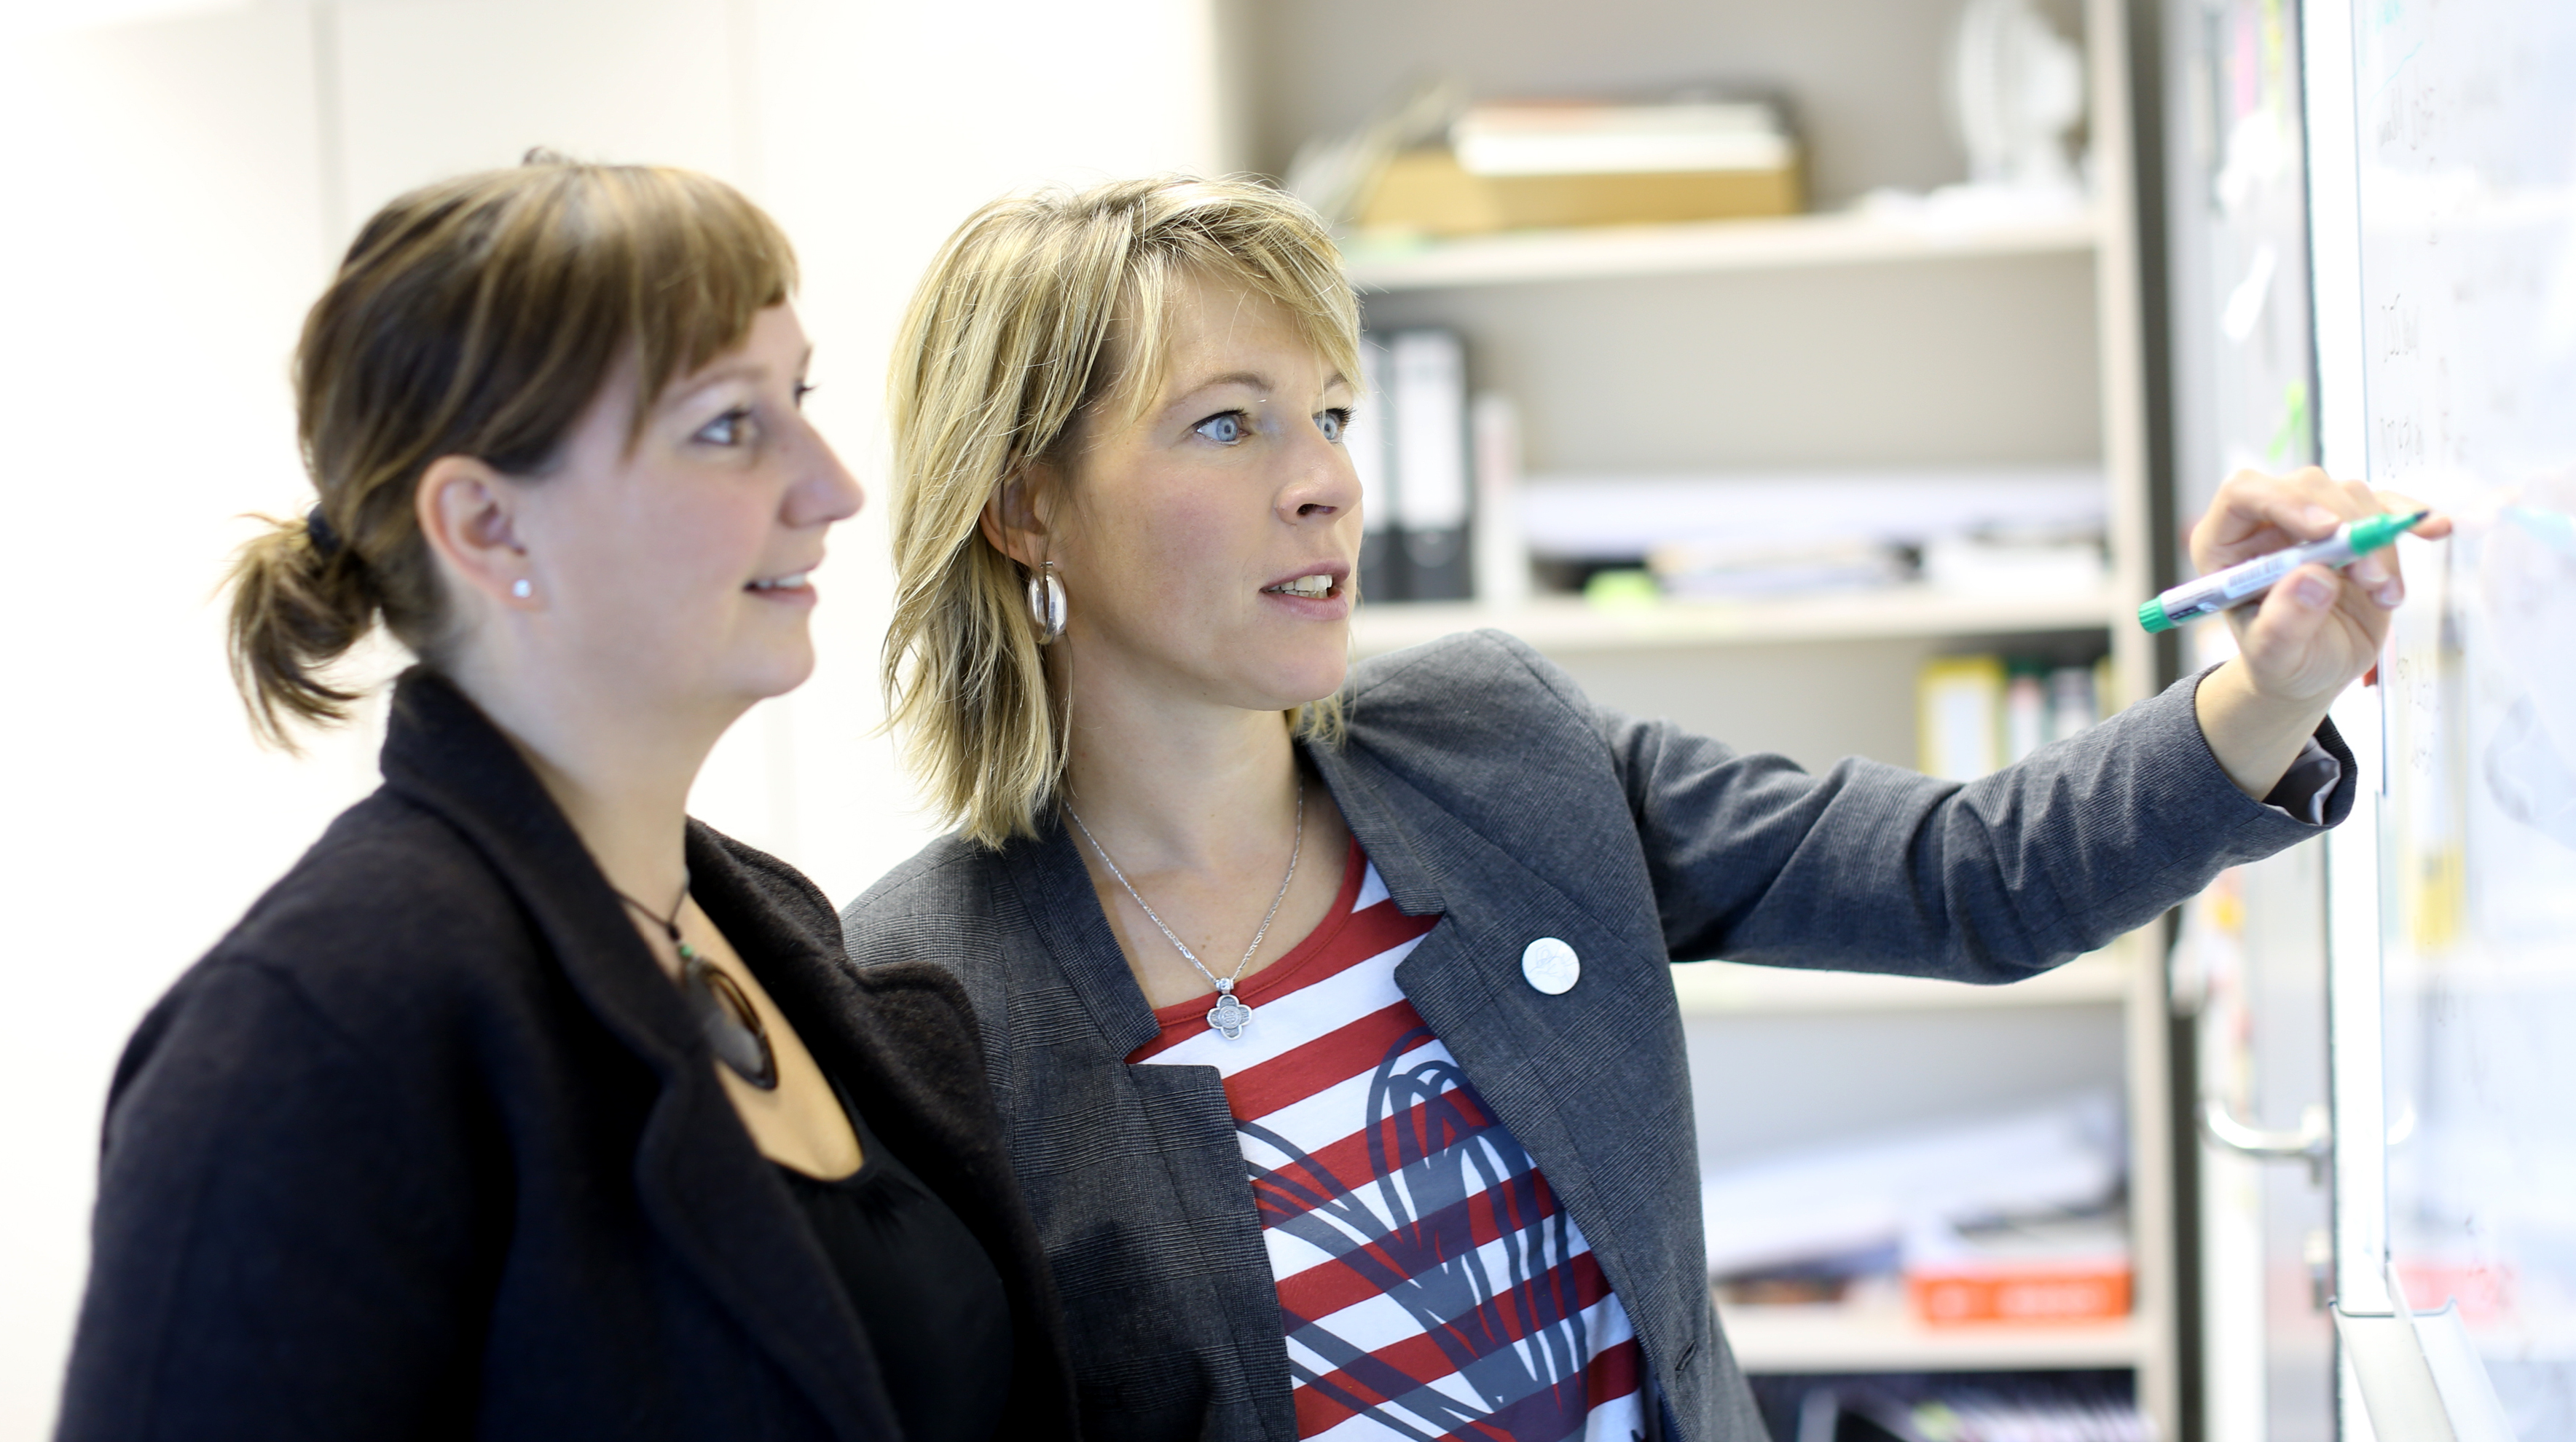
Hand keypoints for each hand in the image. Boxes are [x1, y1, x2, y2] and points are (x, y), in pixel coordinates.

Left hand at [2190, 466, 2454, 707]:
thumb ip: (2284, 623)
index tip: (2328, 530)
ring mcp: (2314, 520)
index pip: (2244, 494)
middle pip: (2307, 487)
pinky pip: (2386, 507)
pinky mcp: (2356, 527)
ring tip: (2384, 595)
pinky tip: (2435, 529)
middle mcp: (2267, 522)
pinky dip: (2411, 519)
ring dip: (2379, 541)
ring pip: (2352, 497)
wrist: (2313, 668)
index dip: (2286, 501)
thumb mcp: (2275, 656)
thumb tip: (2313, 578)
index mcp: (2226, 544)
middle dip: (2347, 529)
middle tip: (2370, 578)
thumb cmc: (2283, 662)